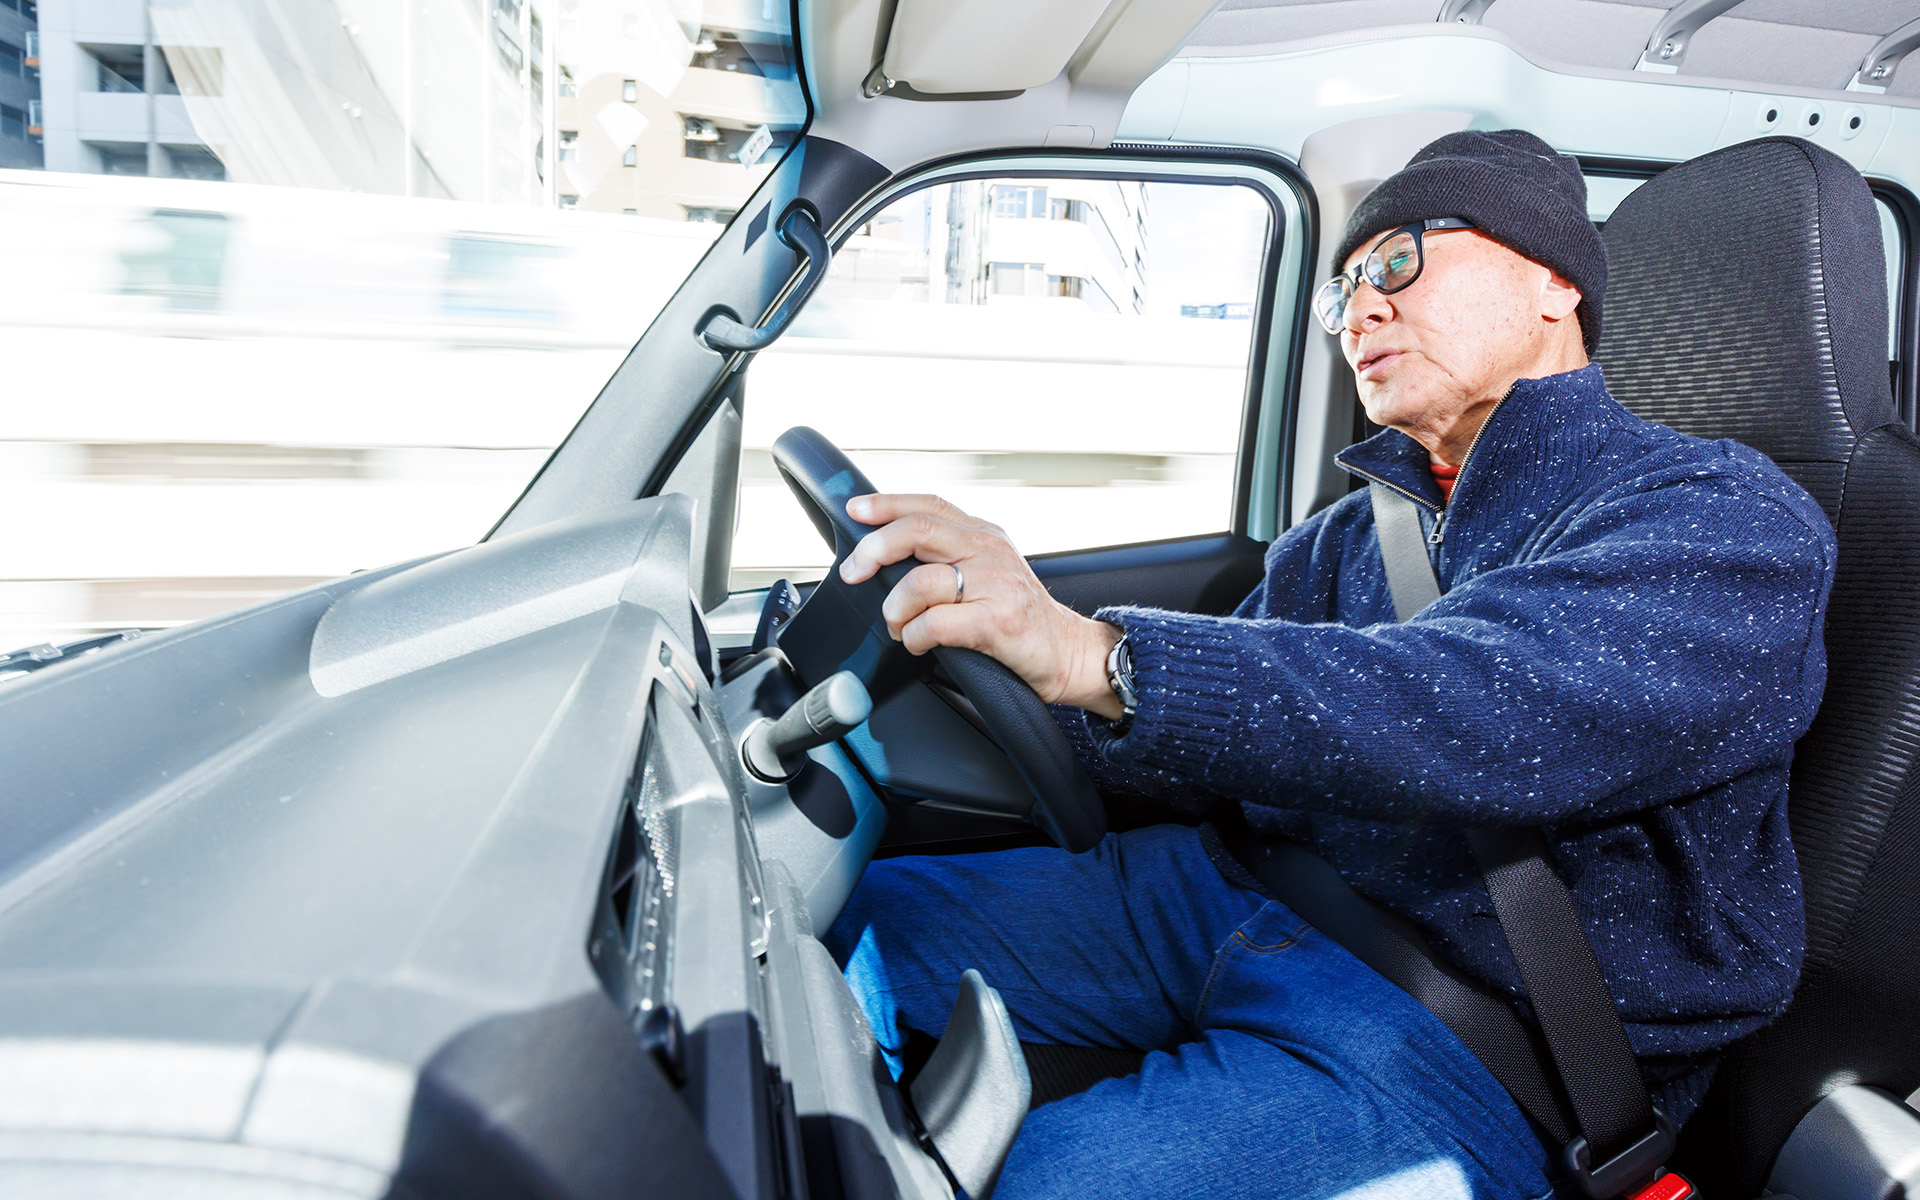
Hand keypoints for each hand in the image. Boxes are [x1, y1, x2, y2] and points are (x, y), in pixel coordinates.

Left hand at [837, 493, 1125, 718]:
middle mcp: (990, 552)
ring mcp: (996, 586)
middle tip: (854, 572)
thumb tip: (887, 555)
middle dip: (874, 549)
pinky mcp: (998, 622)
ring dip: (895, 609)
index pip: (930, 505)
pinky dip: (914, 636)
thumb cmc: (1019, 617)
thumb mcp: (989, 572)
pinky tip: (917, 643)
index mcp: (984, 535)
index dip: (887, 503)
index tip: (855, 510)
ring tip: (898, 626)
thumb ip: (949, 556)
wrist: (1070, 653)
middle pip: (919, 530)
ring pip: (920, 581)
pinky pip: (935, 623)